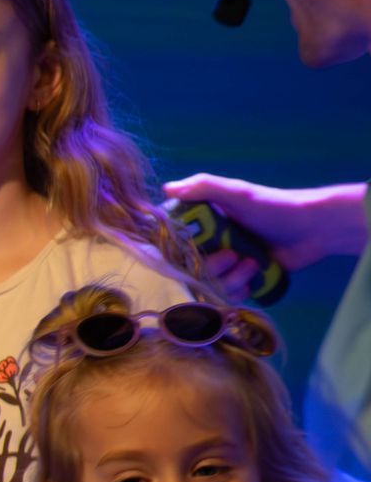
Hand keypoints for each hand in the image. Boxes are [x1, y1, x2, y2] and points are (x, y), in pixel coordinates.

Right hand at [163, 174, 369, 272]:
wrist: (314, 227)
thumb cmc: (274, 205)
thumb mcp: (238, 192)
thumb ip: (204, 187)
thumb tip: (167, 189)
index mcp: (204, 225)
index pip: (176, 244)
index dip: (180, 252)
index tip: (193, 250)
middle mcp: (211, 245)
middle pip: (191, 269)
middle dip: (212, 266)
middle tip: (232, 255)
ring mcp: (227, 264)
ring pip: (210, 285)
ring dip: (230, 278)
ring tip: (252, 264)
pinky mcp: (243, 279)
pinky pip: (227, 295)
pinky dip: (239, 288)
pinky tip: (254, 274)